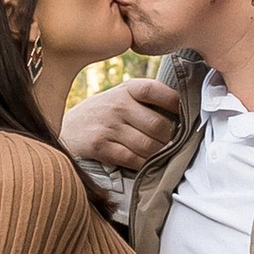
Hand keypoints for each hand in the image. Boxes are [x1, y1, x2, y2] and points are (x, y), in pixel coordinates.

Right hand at [61, 74, 182, 169]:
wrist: (68, 129)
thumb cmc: (104, 114)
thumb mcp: (122, 97)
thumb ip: (147, 102)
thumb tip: (184, 115)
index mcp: (128, 89)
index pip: (157, 91)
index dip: (176, 104)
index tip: (185, 116)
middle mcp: (118, 104)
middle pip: (159, 125)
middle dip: (169, 139)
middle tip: (170, 143)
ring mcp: (108, 125)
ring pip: (148, 146)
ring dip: (157, 154)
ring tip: (157, 154)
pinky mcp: (100, 146)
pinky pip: (133, 159)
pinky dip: (142, 164)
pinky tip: (142, 162)